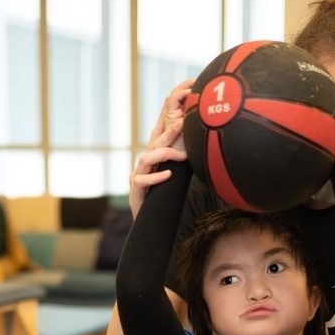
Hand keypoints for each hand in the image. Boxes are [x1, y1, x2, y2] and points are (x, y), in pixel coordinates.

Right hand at [129, 85, 190, 217]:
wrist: (149, 222)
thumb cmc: (162, 199)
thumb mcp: (175, 178)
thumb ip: (181, 164)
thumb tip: (199, 151)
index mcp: (153, 159)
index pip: (158, 136)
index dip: (165, 121)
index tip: (181, 112)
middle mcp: (144, 165)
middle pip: (153, 143)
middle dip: (168, 132)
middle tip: (183, 123)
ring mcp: (138, 176)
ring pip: (146, 158)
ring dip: (164, 155)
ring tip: (181, 156)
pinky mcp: (135, 190)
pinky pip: (142, 180)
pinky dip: (156, 177)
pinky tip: (168, 175)